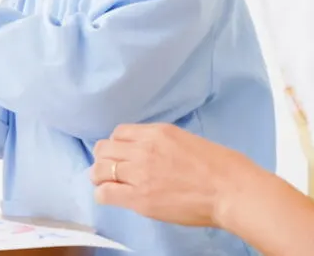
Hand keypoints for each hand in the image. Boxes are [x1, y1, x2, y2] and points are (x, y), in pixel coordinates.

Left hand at [90, 123, 255, 227]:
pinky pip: (105, 193)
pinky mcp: (140, 198)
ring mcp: (139, 173)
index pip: (119, 133)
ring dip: (99, 176)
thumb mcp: (188, 140)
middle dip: (104, 159)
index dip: (117, 145)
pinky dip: (103, 194)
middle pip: (103, 149)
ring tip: (108, 185)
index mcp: (157, 132)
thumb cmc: (223, 168)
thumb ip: (163, 144)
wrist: (233, 191)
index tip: (122, 155)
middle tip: (111, 171)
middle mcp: (143, 149)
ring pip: (98, 169)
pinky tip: (112, 197)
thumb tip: (152, 153)